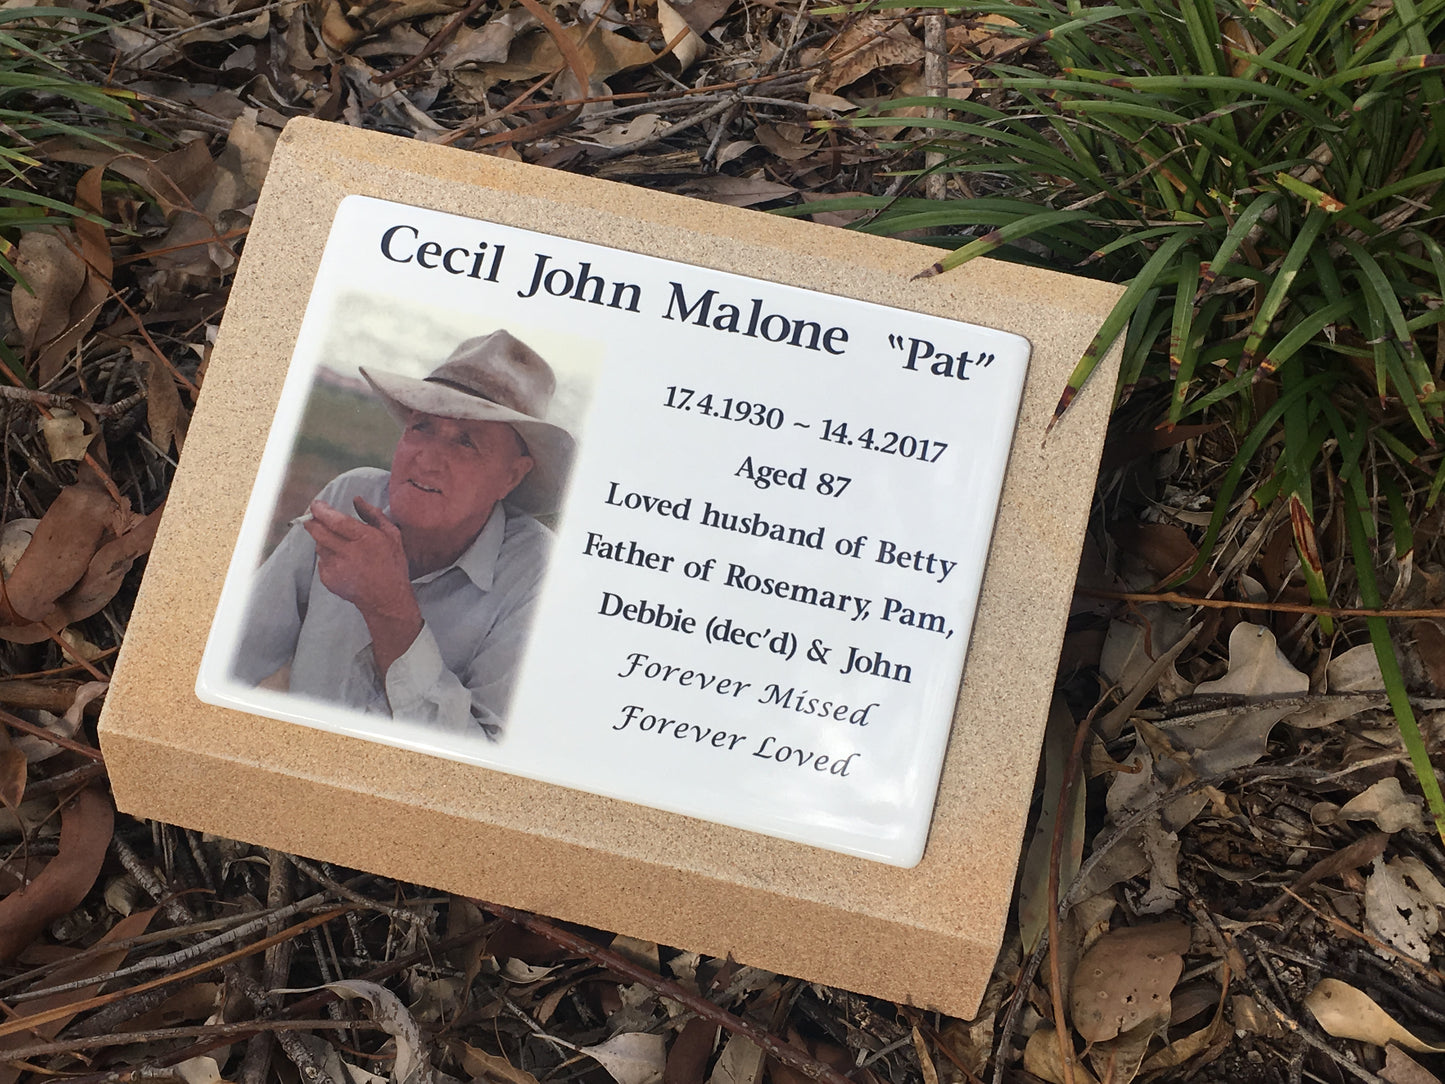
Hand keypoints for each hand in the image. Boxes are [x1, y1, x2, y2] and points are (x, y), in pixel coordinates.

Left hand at [303, 498, 422, 674]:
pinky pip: (322, 561)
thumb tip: (356, 499)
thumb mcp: (392, 535)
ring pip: (319, 545)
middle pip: (317, 531)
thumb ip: (373, 514)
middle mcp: (347, 553)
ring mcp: (336, 567)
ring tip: (340, 545)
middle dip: (311, 521)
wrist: (386, 599)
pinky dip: (328, 557)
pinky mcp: (329, 579)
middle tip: (313, 516)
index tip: (317, 504)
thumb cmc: (392, 564)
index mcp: (364, 539)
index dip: (321, 510)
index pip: (334, 520)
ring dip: (323, 540)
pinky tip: (344, 562)